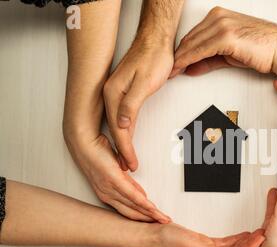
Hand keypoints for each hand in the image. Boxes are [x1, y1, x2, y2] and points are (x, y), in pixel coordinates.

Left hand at [66, 133, 170, 222]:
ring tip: (162, 219)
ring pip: (134, 206)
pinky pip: (131, 195)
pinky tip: (151, 208)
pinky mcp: (113, 180)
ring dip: (150, 214)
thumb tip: (140, 191)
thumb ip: (128, 182)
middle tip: (163, 224)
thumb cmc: (97, 154)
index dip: (142, 217)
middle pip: (132, 213)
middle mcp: (107, 195)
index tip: (155, 220)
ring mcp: (109, 189)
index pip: (128, 210)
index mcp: (107, 194)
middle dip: (149, 220)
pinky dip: (143, 203)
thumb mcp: (117, 171)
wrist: (84, 142)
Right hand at [103, 38, 173, 171]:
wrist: (156, 41)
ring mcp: (116, 94)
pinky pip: (123, 119)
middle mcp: (112, 95)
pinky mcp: (124, 94)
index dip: (125, 148)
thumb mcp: (145, 82)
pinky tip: (128, 140)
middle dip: (122, 152)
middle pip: (116, 130)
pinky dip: (126, 133)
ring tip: (127, 161)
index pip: (119, 129)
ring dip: (123, 145)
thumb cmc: (153, 59)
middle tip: (129, 167)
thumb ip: (132, 104)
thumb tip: (122, 124)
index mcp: (114, 94)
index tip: (131, 163)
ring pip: (118, 126)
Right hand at [152, 223, 264, 246]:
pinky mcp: (205, 245)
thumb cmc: (168, 242)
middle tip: (263, 233)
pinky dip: (236, 238)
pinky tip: (244, 234)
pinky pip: (225, 243)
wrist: (155, 236)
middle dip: (252, 245)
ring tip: (258, 233)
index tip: (259, 238)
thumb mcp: (190, 245)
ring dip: (246, 241)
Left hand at [171, 6, 276, 76]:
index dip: (182, 50)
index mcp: (219, 16)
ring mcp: (222, 25)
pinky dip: (189, 60)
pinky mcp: (226, 36)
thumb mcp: (228, 55)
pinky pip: (201, 50)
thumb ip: (208, 60)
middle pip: (190, 39)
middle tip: (168, 69)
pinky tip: (182, 68)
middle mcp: (219, 17)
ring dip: (180, 60)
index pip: (193, 35)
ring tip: (172, 71)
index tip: (174, 62)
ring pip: (193, 44)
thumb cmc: (261, 49)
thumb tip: (192, 68)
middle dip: (178, 56)